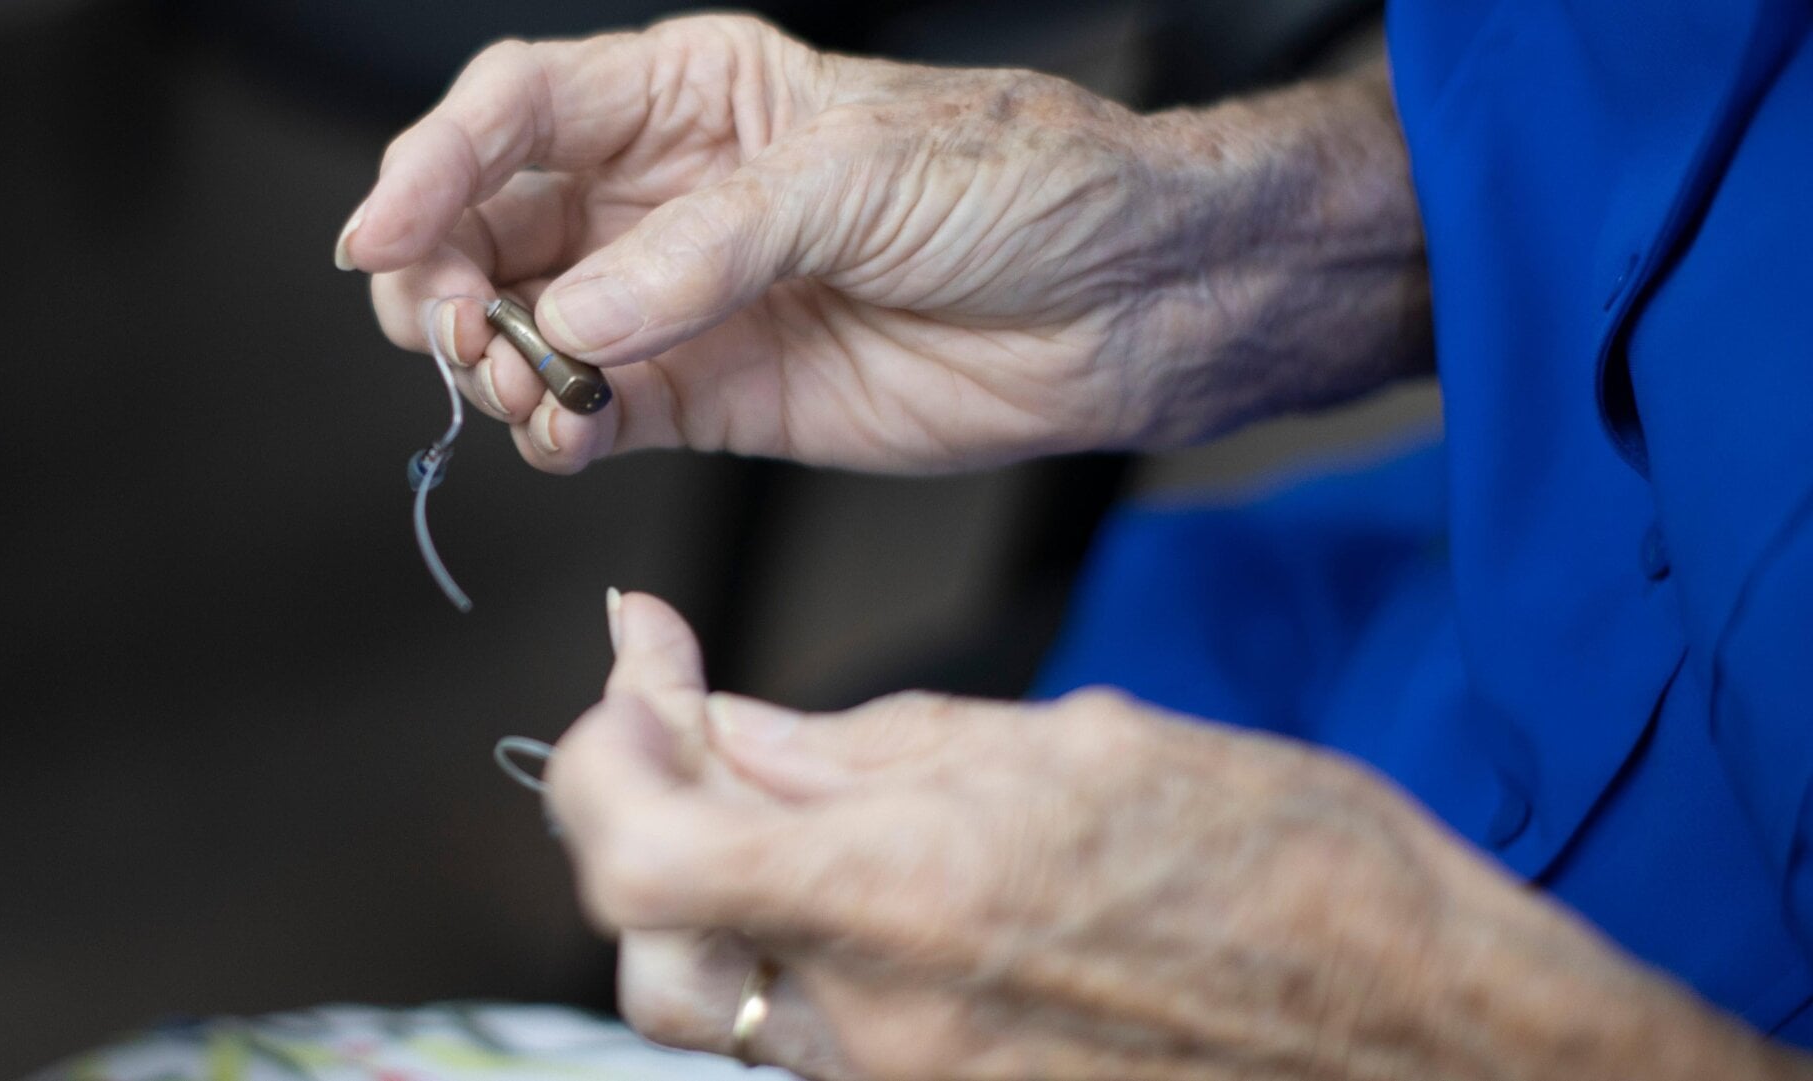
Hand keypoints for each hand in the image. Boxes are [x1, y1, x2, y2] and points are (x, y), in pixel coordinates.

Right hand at [339, 15, 1427, 474]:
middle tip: (448, 329)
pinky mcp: (713, 395)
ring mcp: (683, 300)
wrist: (1119, 303)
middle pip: (494, 222)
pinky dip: (558, 430)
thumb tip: (576, 315)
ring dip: (493, 362)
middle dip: (444, 276)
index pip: (519, 108)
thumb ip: (708, 251)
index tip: (380, 235)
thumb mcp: (857, 177)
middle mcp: (669, 196)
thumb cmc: (1016, 189)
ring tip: (522, 385)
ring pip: (528, 326)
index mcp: (694, 96)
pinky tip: (565, 432)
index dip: (432, 165)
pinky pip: (596, 412)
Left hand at [549, 595, 1800, 1079]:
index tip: (636, 672)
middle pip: (649, 943)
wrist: (1427, 1048)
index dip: (598, 757)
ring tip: (797, 785)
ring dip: (723, 882)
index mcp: (905, 898)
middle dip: (646, 817)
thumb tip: (734, 724)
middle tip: (694, 721)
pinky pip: (820, 1036)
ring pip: (728, 995)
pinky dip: (805, 946)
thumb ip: (875, 746)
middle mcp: (878, 1026)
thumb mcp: (1077, 744)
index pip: (636, 857)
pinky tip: (876, 872)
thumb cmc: (1292, 875)